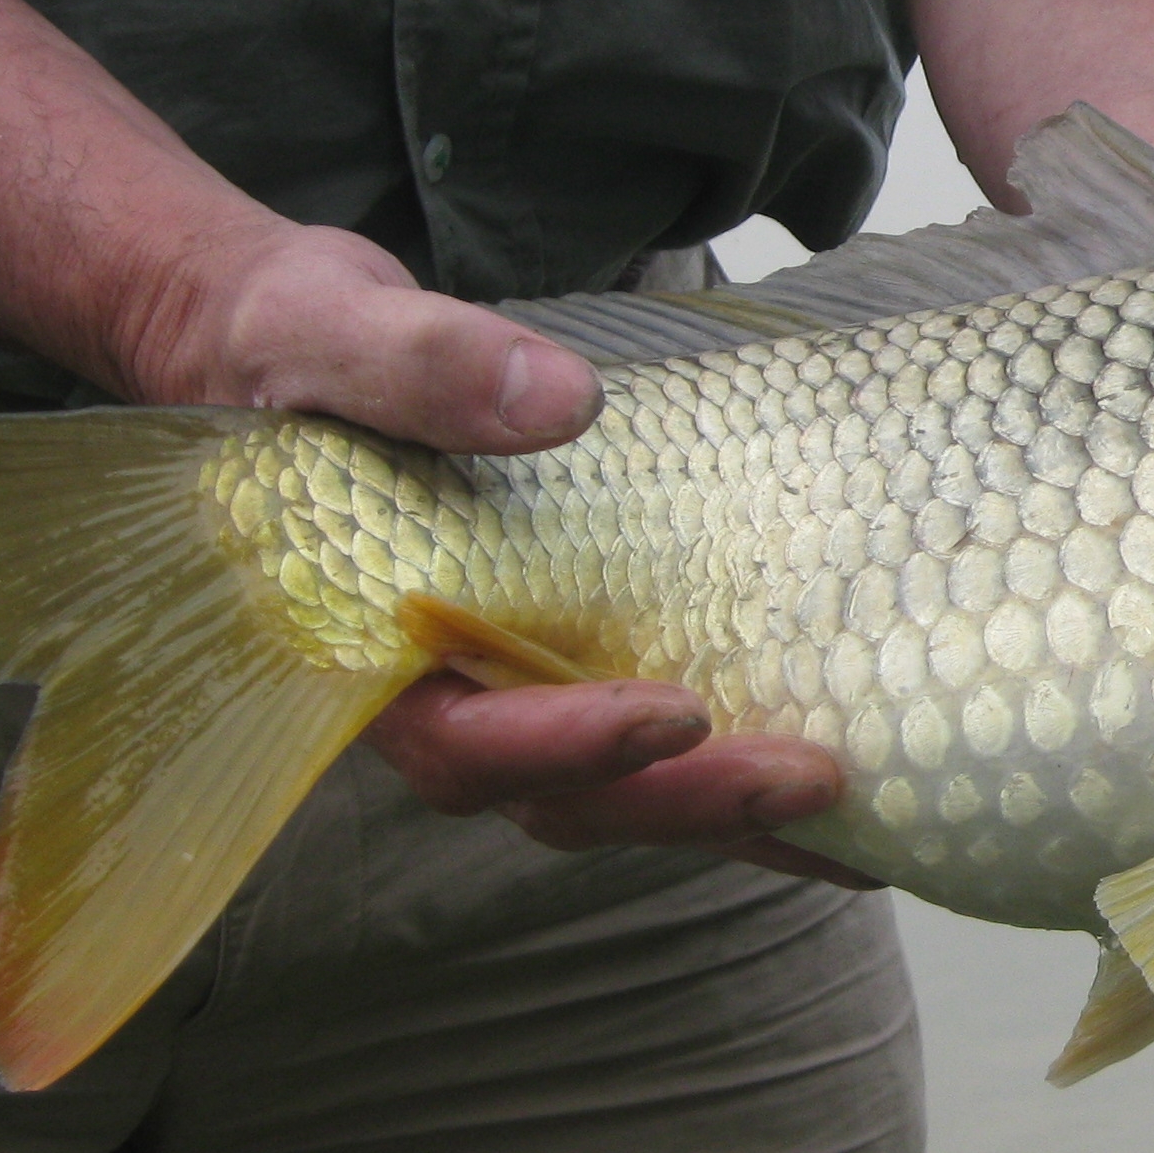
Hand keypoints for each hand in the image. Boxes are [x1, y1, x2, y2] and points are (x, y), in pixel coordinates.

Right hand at [133, 222, 880, 874]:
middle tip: (814, 778)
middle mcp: (449, 699)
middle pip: (569, 798)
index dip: (565, 744)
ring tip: (865, 820)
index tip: (670, 708)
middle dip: (690, 799)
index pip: (464, 739)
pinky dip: (747, 768)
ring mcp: (521, 693)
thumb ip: (419, 366)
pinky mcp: (580, 661)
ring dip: (740, 814)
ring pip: (629, 793)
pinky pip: (664, 741)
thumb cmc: (288, 351)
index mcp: (366, 652)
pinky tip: (859, 786)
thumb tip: (557, 400)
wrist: (288, 357)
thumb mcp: (326, 332)